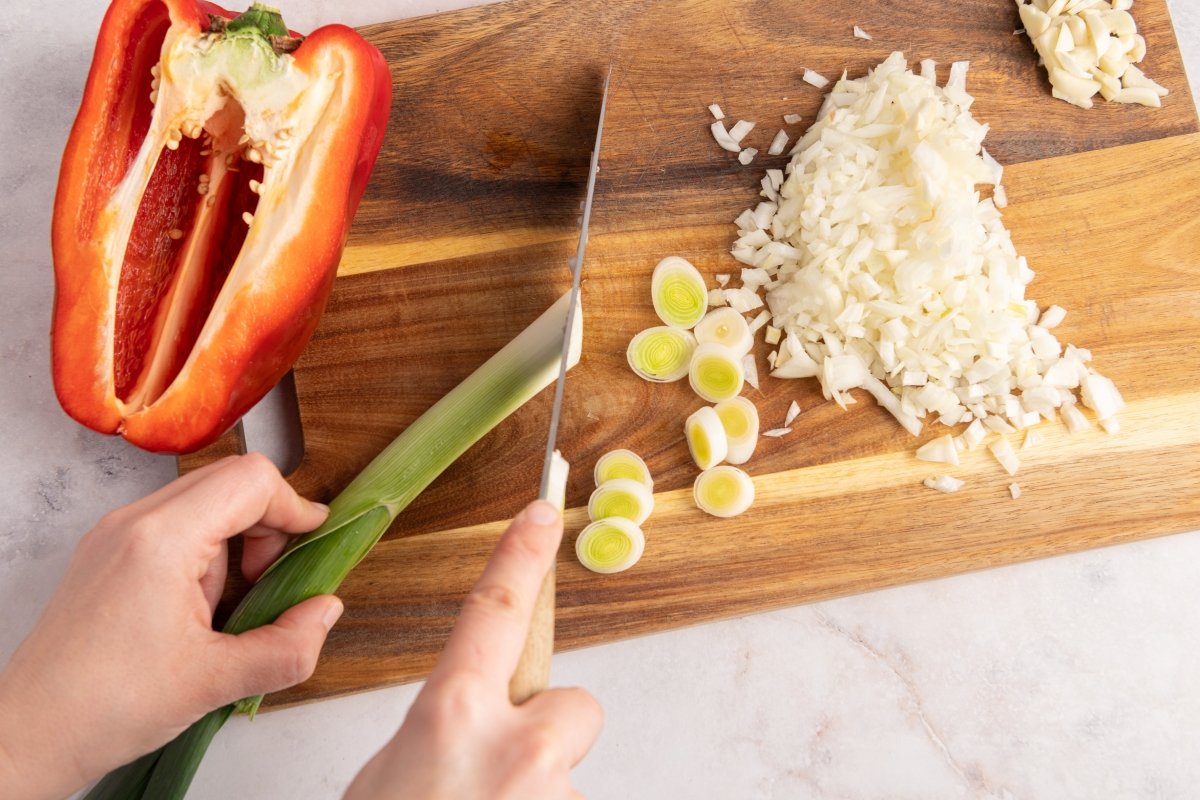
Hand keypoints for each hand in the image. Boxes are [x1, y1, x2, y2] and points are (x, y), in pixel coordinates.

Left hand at [0, 453, 342, 799]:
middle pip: (229, 482)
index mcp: (162, 539)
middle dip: (265, 526)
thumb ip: (287, 646)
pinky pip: (175, 526)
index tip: (310, 545)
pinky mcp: (107, 552)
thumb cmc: (103, 707)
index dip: (293, 508)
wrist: (27, 735)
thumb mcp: (215, 682)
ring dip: (233, 544)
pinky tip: (196, 610)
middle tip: (267, 583)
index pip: (252, 480)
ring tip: (223, 609)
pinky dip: (203, 554)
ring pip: (204, 503)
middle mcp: (134, 521)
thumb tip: (325, 612)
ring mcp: (115, 534)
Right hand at [344, 500, 602, 799]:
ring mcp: (555, 792)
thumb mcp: (389, 772)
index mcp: (452, 716)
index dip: (521, 557)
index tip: (542, 518)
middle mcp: (517, 749)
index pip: (496, 609)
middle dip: (546, 727)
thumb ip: (439, 729)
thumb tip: (465, 725)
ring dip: (536, 787)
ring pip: (565, 767)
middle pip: (569, 703)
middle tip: (501, 772)